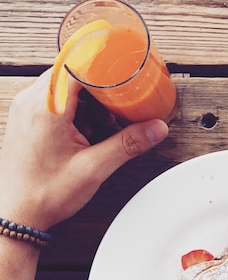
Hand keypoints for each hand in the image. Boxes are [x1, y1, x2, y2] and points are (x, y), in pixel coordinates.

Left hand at [0, 69, 168, 230]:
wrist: (19, 213)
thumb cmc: (47, 193)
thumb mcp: (95, 168)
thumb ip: (128, 144)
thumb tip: (156, 128)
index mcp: (47, 107)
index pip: (77, 65)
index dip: (105, 68)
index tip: (125, 76)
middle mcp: (32, 101)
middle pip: (73, 75)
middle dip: (101, 92)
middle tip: (119, 113)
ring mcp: (26, 109)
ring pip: (65, 88)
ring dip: (90, 103)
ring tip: (103, 129)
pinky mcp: (27, 119)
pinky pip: (55, 101)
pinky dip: (76, 112)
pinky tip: (87, 135)